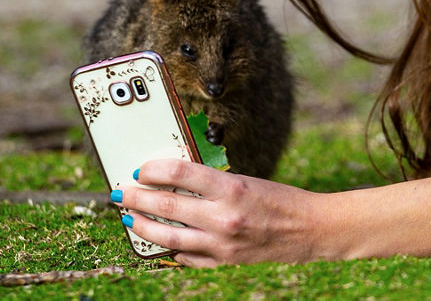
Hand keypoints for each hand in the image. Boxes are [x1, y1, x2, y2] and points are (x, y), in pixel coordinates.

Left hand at [114, 159, 328, 266]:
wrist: (311, 229)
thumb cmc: (279, 198)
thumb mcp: (245, 180)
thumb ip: (211, 182)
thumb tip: (173, 179)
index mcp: (231, 188)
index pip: (179, 172)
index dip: (154, 169)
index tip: (140, 168)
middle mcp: (224, 217)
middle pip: (167, 204)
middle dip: (137, 198)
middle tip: (120, 192)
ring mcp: (222, 243)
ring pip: (168, 236)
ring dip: (143, 225)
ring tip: (129, 218)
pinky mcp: (224, 261)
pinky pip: (187, 257)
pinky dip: (170, 249)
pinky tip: (159, 241)